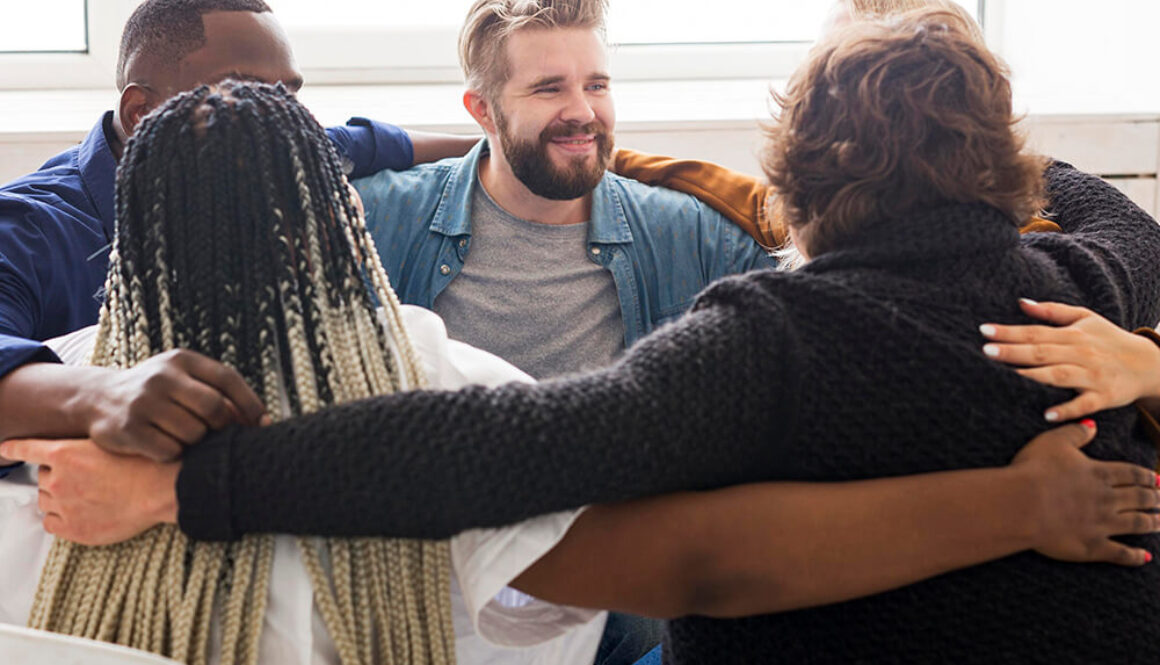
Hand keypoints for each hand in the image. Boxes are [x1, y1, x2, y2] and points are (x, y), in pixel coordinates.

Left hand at [0, 438, 178, 545]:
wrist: (162, 489)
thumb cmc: (145, 463)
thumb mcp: (111, 441)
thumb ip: (83, 448)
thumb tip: (71, 454)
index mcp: (65, 454)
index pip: (26, 449)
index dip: (13, 447)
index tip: (5, 447)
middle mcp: (58, 479)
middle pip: (42, 476)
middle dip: (57, 475)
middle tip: (83, 477)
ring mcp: (64, 506)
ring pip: (45, 500)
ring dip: (58, 497)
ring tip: (86, 495)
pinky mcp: (74, 529)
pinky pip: (50, 523)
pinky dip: (59, 518)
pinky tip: (79, 512)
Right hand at [80, 349, 266, 460]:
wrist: (97, 398)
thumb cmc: (156, 392)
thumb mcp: (182, 377)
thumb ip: (217, 390)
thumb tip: (262, 421)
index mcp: (181, 360)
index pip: (227, 378)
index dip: (250, 403)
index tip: (262, 424)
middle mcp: (161, 377)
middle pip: (214, 408)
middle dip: (223, 427)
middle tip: (219, 435)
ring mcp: (143, 402)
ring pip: (194, 434)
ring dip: (197, 443)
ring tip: (184, 437)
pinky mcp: (128, 429)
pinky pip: (170, 451)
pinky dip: (174, 454)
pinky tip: (164, 446)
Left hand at [980, 299, 1159, 421]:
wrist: (1150, 364)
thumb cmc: (1109, 339)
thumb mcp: (1085, 318)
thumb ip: (1052, 311)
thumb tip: (1021, 302)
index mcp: (1073, 334)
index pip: (1035, 332)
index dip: (1009, 331)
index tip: (983, 330)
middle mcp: (1081, 353)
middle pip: (1042, 352)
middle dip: (1013, 351)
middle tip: (985, 350)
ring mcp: (1092, 376)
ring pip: (1060, 375)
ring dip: (1034, 376)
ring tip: (1009, 376)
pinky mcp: (1104, 397)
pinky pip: (1083, 404)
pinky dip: (1067, 409)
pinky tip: (1046, 414)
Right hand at [1011, 420, 1159, 565]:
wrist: (1022, 503)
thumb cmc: (1034, 470)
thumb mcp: (1053, 442)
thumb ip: (1075, 433)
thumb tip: (1093, 425)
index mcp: (1099, 474)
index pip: (1131, 474)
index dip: (1146, 476)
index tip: (1157, 479)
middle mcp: (1107, 499)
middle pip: (1139, 498)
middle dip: (1153, 498)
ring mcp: (1102, 524)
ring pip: (1137, 524)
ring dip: (1152, 523)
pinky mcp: (1092, 546)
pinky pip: (1120, 553)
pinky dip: (1135, 556)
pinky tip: (1145, 557)